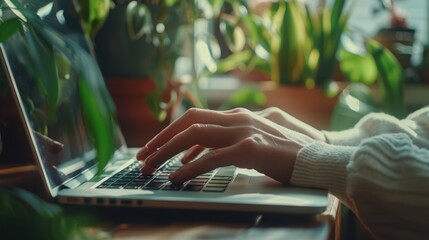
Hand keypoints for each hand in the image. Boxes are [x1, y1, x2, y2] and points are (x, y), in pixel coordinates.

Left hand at [136, 108, 317, 183]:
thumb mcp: (249, 143)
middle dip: (161, 138)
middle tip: (143, 156)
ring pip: (194, 136)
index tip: (153, 146)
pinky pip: (212, 158)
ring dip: (167, 152)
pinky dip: (189, 168)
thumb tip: (193, 155)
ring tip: (150, 167)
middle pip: (188, 122)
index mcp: (236, 116)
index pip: (194, 117)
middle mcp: (237, 118)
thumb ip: (223, 144)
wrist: (318, 157)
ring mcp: (244, 131)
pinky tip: (176, 177)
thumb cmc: (284, 153)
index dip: (170, 131)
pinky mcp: (251, 149)